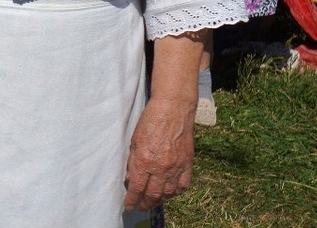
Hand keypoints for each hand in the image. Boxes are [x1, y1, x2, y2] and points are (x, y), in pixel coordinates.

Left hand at [124, 96, 194, 212]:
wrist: (173, 110)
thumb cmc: (150, 121)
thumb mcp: (134, 141)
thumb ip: (133, 162)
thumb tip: (131, 180)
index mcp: (145, 161)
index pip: (137, 188)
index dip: (132, 200)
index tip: (128, 206)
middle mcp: (162, 167)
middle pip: (153, 195)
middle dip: (145, 204)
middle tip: (140, 206)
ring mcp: (177, 167)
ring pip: (168, 193)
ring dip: (159, 200)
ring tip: (152, 201)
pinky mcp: (188, 164)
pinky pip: (182, 186)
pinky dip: (175, 192)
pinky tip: (169, 193)